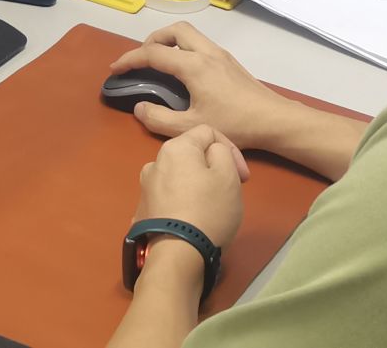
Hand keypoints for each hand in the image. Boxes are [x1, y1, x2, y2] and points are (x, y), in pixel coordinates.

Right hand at [111, 22, 299, 150]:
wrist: (273, 119)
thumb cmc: (234, 124)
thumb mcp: (191, 128)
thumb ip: (159, 119)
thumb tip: (139, 107)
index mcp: (194, 66)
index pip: (154, 53)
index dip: (130, 59)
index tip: (115, 69)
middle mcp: (206, 53)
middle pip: (173, 30)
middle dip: (151, 40)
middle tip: (141, 59)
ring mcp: (220, 54)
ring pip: (189, 33)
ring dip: (169, 41)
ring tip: (158, 61)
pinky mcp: (229, 61)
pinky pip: (199, 43)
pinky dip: (183, 47)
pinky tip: (182, 70)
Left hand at [134, 125, 248, 249]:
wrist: (177, 255)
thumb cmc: (208, 210)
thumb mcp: (228, 175)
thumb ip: (222, 152)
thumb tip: (211, 152)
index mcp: (174, 148)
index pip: (208, 132)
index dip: (231, 150)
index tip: (243, 176)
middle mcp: (154, 163)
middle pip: (192, 155)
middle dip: (213, 168)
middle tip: (230, 190)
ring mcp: (145, 189)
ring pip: (180, 177)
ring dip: (197, 185)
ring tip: (211, 207)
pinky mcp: (143, 212)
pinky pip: (170, 198)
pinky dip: (183, 202)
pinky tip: (193, 220)